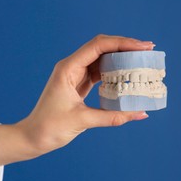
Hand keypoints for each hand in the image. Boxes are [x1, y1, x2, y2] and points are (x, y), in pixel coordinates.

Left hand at [0, 34, 154, 167]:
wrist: (32, 137)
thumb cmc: (49, 127)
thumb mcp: (83, 120)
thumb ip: (113, 117)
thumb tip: (141, 113)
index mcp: (68, 68)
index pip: (98, 46)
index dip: (123, 43)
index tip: (143, 46)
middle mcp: (72, 67)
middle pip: (102, 48)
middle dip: (125, 47)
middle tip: (148, 51)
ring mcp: (75, 75)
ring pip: (102, 60)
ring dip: (121, 59)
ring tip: (142, 62)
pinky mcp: (79, 85)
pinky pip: (100, 73)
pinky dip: (114, 73)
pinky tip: (128, 76)